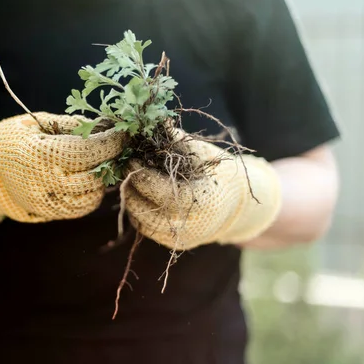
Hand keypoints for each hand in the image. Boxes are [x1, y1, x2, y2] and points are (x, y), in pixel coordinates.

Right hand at [0, 112, 125, 224]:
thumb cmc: (10, 140)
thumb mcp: (36, 122)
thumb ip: (70, 125)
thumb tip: (104, 125)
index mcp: (40, 154)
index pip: (88, 150)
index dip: (111, 141)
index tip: (124, 131)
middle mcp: (44, 182)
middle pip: (94, 175)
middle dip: (110, 160)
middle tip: (114, 147)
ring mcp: (46, 202)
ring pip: (91, 197)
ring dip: (102, 180)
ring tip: (101, 163)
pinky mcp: (48, 213)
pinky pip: (80, 209)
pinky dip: (90, 194)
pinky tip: (88, 179)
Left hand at [123, 131, 281, 249]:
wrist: (236, 205)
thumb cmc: (217, 174)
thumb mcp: (201, 153)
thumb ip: (176, 140)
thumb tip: (151, 121)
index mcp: (203, 201)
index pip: (163, 193)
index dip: (143, 176)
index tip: (132, 159)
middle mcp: (190, 225)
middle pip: (146, 208)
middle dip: (132, 185)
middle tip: (128, 166)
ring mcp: (179, 237)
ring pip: (140, 219)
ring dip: (131, 197)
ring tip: (132, 178)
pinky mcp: (171, 242)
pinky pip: (144, 226)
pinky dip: (138, 209)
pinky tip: (140, 192)